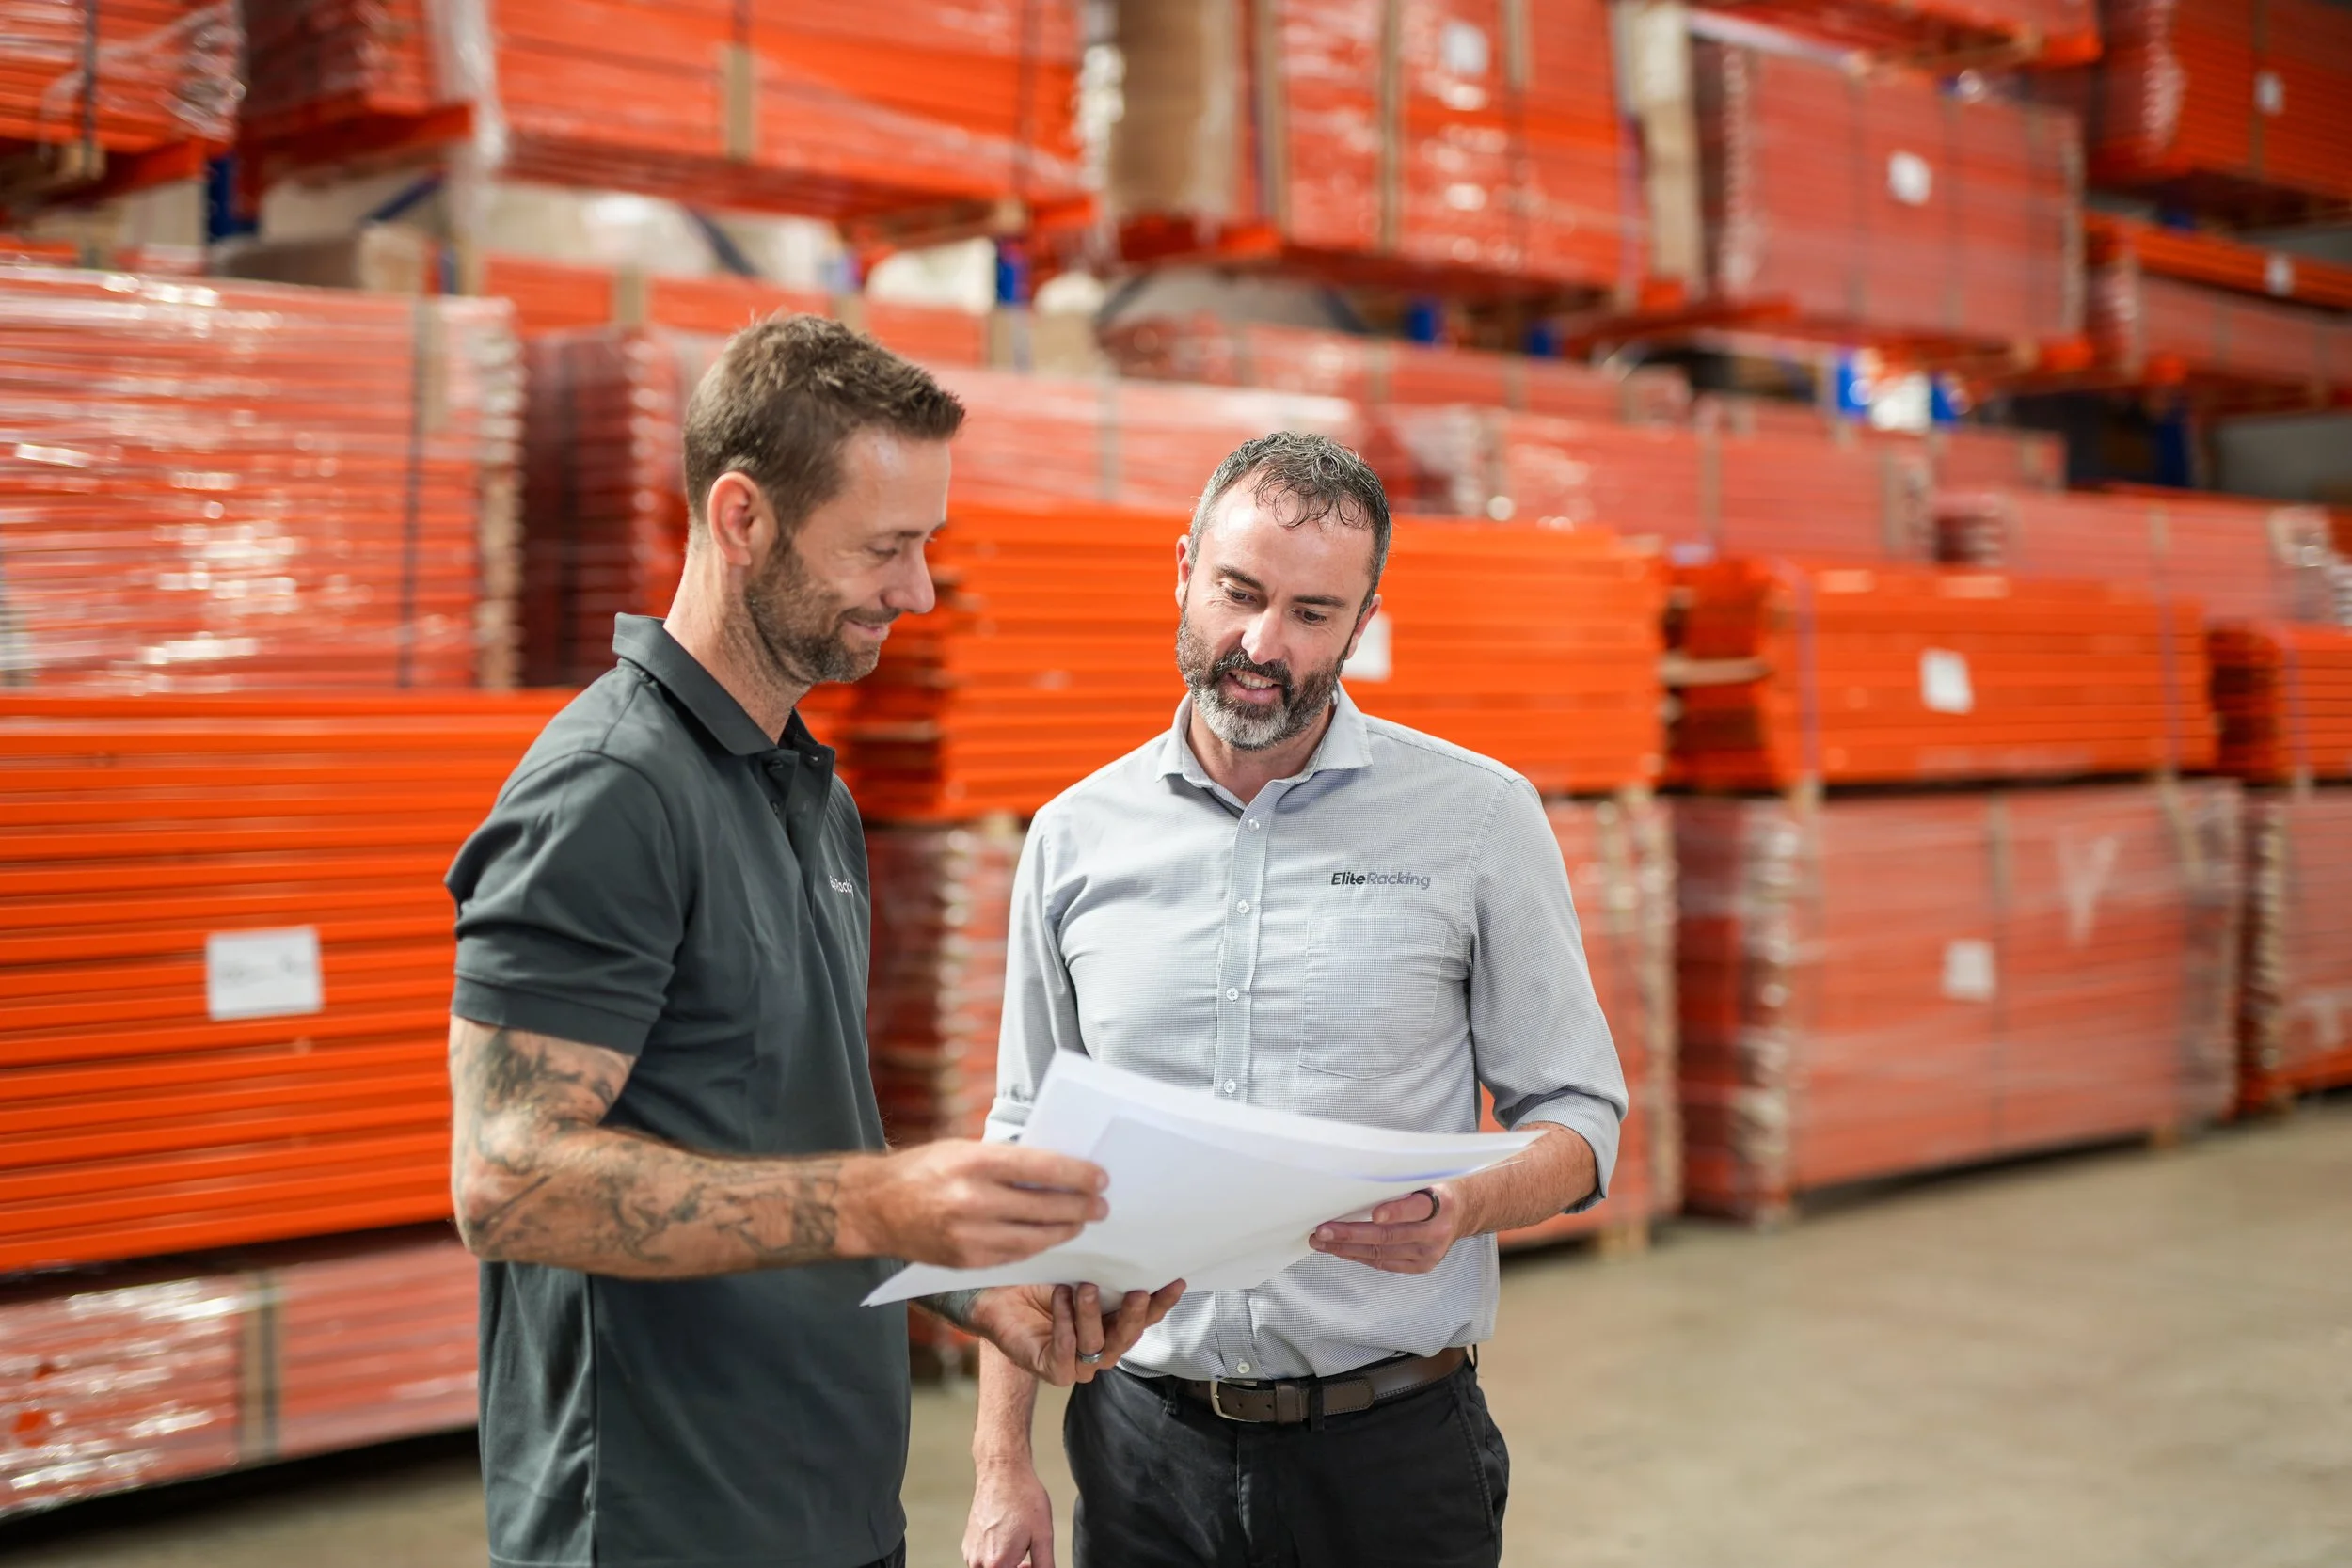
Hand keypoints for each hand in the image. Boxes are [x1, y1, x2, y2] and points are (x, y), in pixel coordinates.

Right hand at [836, 1142, 1106, 1268]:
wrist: (872, 1206)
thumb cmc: (923, 1169)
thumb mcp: (963, 1150)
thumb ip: (1006, 1161)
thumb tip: (1056, 1170)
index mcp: (974, 1163)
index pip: (1040, 1169)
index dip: (1076, 1175)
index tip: (1100, 1178)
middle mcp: (972, 1200)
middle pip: (1043, 1207)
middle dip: (1078, 1208)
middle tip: (1101, 1206)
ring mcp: (968, 1236)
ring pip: (1033, 1238)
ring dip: (1063, 1231)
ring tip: (1080, 1223)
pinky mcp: (965, 1261)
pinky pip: (1012, 1256)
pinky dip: (1035, 1246)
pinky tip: (1049, 1238)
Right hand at [963, 1457, 1055, 1567]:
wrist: (1003, 1472)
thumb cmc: (1023, 1498)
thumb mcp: (1044, 1536)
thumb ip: (1044, 1566)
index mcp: (997, 1564)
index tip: (1031, 1564)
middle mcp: (978, 1562)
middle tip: (1028, 1559)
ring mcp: (970, 1553)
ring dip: (1005, 1567)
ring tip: (1019, 1546)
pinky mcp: (967, 1545)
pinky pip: (982, 1562)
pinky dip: (995, 1558)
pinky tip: (1007, 1539)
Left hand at [969, 1279, 1186, 1387]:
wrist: (997, 1295)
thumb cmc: (1040, 1284)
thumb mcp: (1079, 1271)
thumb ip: (1106, 1270)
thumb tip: (1134, 1244)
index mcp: (1113, 1325)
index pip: (1146, 1318)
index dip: (1162, 1303)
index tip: (1175, 1281)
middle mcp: (1101, 1347)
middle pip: (1127, 1338)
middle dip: (1133, 1315)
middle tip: (1136, 1292)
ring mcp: (1077, 1364)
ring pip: (1097, 1347)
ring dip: (1093, 1316)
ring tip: (1085, 1288)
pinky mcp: (1051, 1370)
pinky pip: (1065, 1356)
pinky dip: (1065, 1327)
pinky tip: (1061, 1300)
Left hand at [1308, 1185, 1468, 1273]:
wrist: (1464, 1213)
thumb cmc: (1436, 1189)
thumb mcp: (1428, 1177)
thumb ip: (1403, 1183)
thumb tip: (1359, 1178)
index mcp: (1441, 1204)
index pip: (1416, 1208)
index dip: (1395, 1211)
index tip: (1374, 1214)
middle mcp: (1436, 1232)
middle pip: (1389, 1236)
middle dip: (1351, 1234)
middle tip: (1323, 1231)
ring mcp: (1429, 1253)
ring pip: (1381, 1253)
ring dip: (1347, 1248)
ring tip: (1321, 1242)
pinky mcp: (1421, 1266)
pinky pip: (1384, 1263)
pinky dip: (1359, 1256)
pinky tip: (1340, 1251)